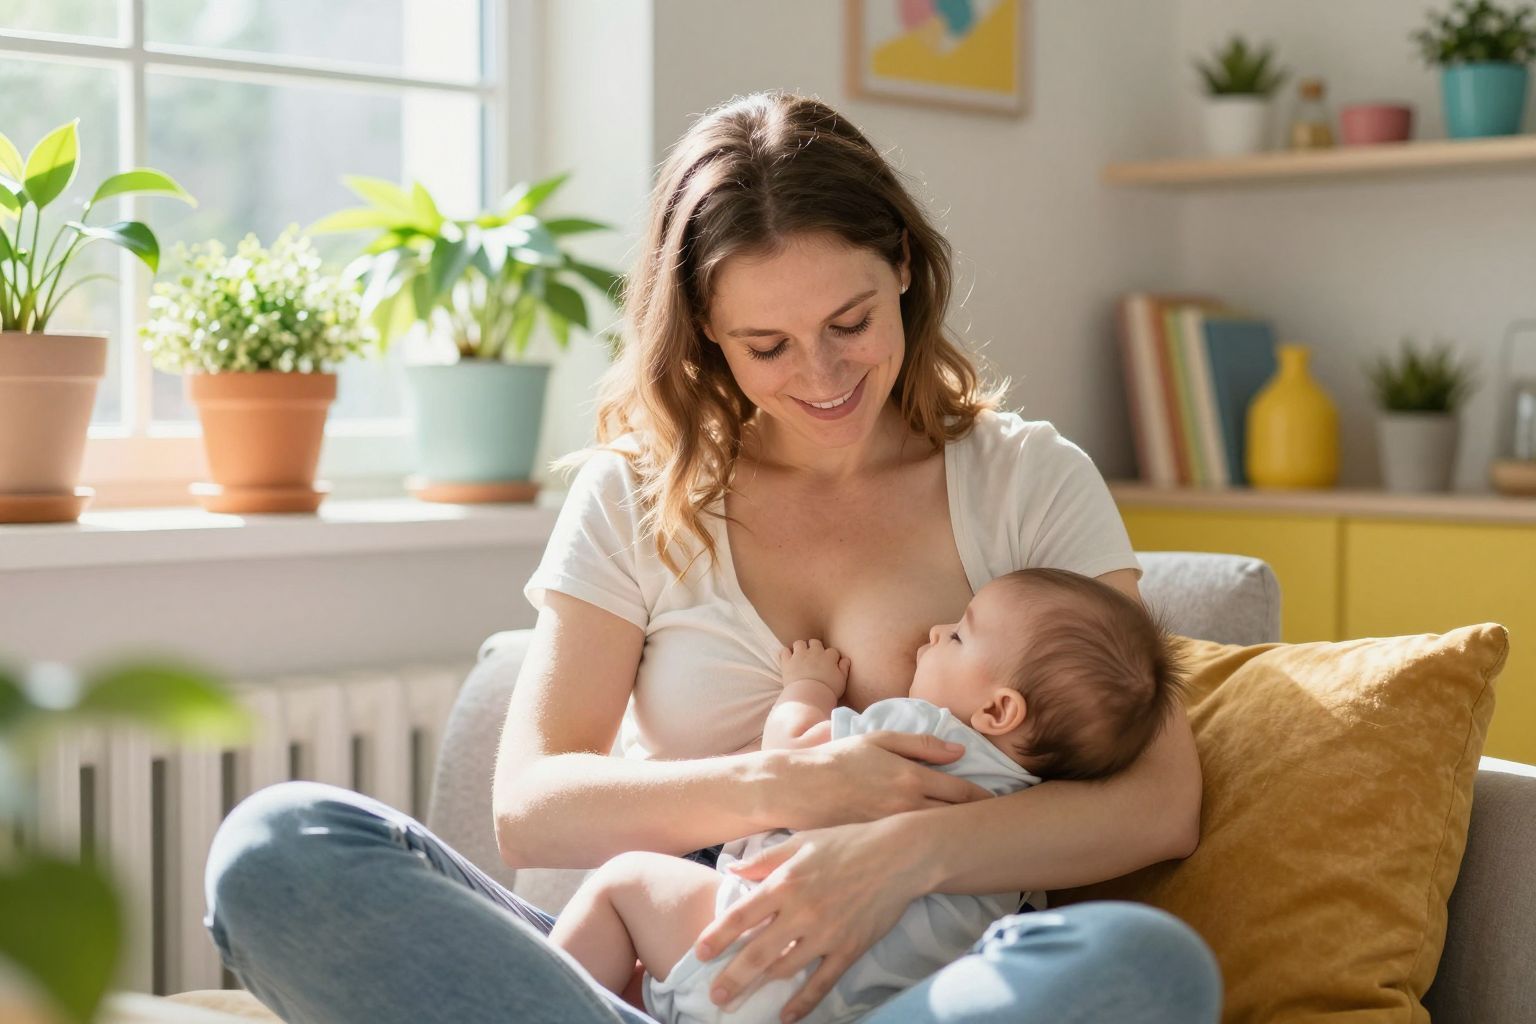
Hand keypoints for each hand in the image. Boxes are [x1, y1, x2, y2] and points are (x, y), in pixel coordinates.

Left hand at [692, 819, 925, 1023]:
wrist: (899, 856)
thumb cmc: (847, 843)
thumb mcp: (801, 841)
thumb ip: (764, 860)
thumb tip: (731, 870)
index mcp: (786, 882)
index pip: (742, 915)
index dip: (717, 937)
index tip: (698, 954)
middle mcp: (802, 911)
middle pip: (758, 952)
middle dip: (732, 977)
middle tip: (714, 994)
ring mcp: (826, 934)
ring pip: (784, 969)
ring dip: (758, 988)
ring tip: (736, 1002)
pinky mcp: (849, 949)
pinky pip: (822, 982)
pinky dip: (803, 1002)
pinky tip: (786, 1015)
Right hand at [775, 731, 992, 831]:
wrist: (800, 789)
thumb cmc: (839, 759)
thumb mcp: (879, 739)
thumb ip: (921, 744)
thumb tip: (960, 751)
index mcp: (912, 778)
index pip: (962, 792)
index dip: (985, 799)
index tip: (1002, 804)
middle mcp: (908, 807)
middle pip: (957, 820)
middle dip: (980, 823)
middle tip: (1000, 827)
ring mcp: (895, 830)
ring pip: (938, 838)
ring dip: (960, 839)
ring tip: (979, 843)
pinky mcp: (880, 846)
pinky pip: (914, 850)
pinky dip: (932, 851)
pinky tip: (942, 855)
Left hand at [777, 639, 848, 699]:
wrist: (809, 697)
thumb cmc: (828, 691)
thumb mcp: (841, 681)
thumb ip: (844, 668)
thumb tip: (846, 659)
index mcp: (829, 657)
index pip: (832, 651)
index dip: (831, 657)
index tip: (830, 663)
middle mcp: (814, 652)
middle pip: (815, 642)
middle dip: (815, 648)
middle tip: (814, 658)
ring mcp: (799, 655)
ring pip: (799, 643)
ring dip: (800, 648)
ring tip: (800, 656)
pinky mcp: (787, 662)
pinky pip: (785, 651)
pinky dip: (786, 654)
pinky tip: (789, 659)